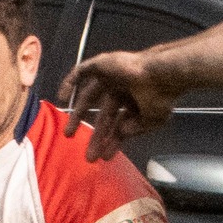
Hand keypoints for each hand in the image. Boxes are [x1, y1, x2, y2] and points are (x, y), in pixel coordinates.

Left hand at [59, 50, 179, 161]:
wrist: (161, 75)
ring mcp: (111, 76)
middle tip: (88, 156)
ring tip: (68, 135)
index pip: (119, 123)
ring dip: (78, 116)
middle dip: (96, 136)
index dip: (111, 141)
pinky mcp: (102, 64)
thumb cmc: (161, 97)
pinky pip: (81, 72)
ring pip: (89, 97)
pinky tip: (61, 98)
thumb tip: (122, 133)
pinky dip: (69, 83)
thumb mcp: (151, 120)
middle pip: (103, 115)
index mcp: (134, 100)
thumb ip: (135, 129)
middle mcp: (122, 88)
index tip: (104, 157)